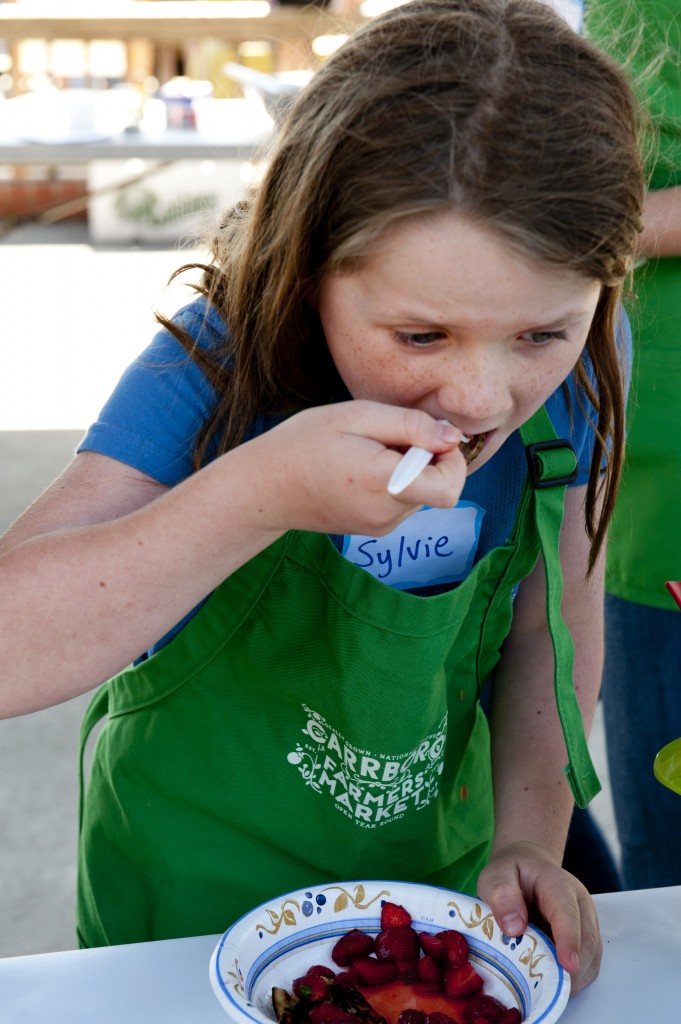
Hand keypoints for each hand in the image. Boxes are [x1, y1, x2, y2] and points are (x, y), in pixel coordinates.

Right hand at [252, 400, 466, 537]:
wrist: (265, 488)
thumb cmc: (305, 443)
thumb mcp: (357, 416)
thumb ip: (411, 426)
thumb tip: (453, 437)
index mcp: (384, 484)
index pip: (449, 489)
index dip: (451, 459)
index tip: (427, 437)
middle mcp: (387, 514)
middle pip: (437, 489)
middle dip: (426, 459)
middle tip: (388, 437)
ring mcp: (381, 527)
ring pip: (421, 494)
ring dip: (410, 470)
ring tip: (369, 452)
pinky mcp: (374, 529)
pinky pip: (402, 502)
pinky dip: (395, 483)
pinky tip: (363, 468)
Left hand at [477, 840, 601, 994]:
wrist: (527, 868)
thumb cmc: (511, 874)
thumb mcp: (496, 875)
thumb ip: (501, 894)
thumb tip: (514, 927)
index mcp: (557, 884)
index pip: (567, 912)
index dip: (569, 940)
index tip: (567, 965)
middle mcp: (579, 903)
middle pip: (587, 939)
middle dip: (573, 970)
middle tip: (549, 991)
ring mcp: (586, 921)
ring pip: (592, 956)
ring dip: (575, 978)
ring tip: (547, 991)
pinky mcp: (586, 938)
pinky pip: (589, 964)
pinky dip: (576, 979)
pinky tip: (553, 984)